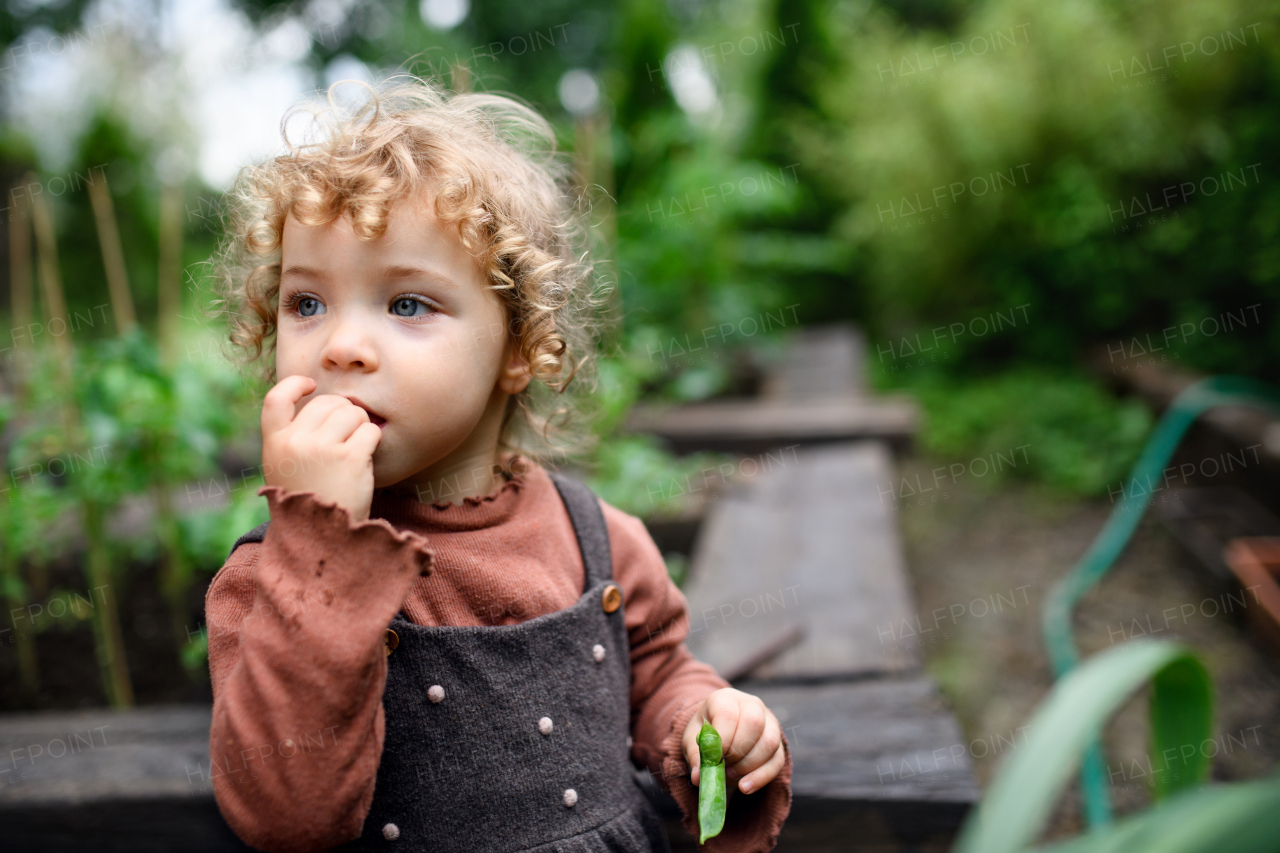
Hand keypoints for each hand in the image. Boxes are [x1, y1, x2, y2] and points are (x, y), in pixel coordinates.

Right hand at [261, 375, 382, 521]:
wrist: (324, 537)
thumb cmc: (311, 500)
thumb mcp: (285, 468)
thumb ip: (293, 437)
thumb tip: (321, 402)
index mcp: (274, 444)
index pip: (275, 399)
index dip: (294, 385)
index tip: (311, 385)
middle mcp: (294, 442)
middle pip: (327, 402)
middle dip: (343, 412)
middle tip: (347, 435)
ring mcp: (321, 448)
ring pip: (352, 412)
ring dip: (360, 425)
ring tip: (355, 449)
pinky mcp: (348, 457)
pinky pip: (370, 430)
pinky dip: (373, 440)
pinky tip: (365, 457)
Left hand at [682, 688, 784, 796]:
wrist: (721, 733)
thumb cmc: (706, 733)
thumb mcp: (693, 740)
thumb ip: (695, 755)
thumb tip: (698, 777)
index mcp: (726, 698)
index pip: (729, 714)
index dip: (723, 739)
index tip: (714, 758)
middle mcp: (752, 705)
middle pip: (754, 723)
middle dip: (738, 752)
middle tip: (723, 766)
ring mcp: (769, 722)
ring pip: (770, 743)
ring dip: (749, 765)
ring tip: (730, 774)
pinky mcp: (779, 742)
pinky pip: (777, 760)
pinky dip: (761, 777)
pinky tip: (745, 787)